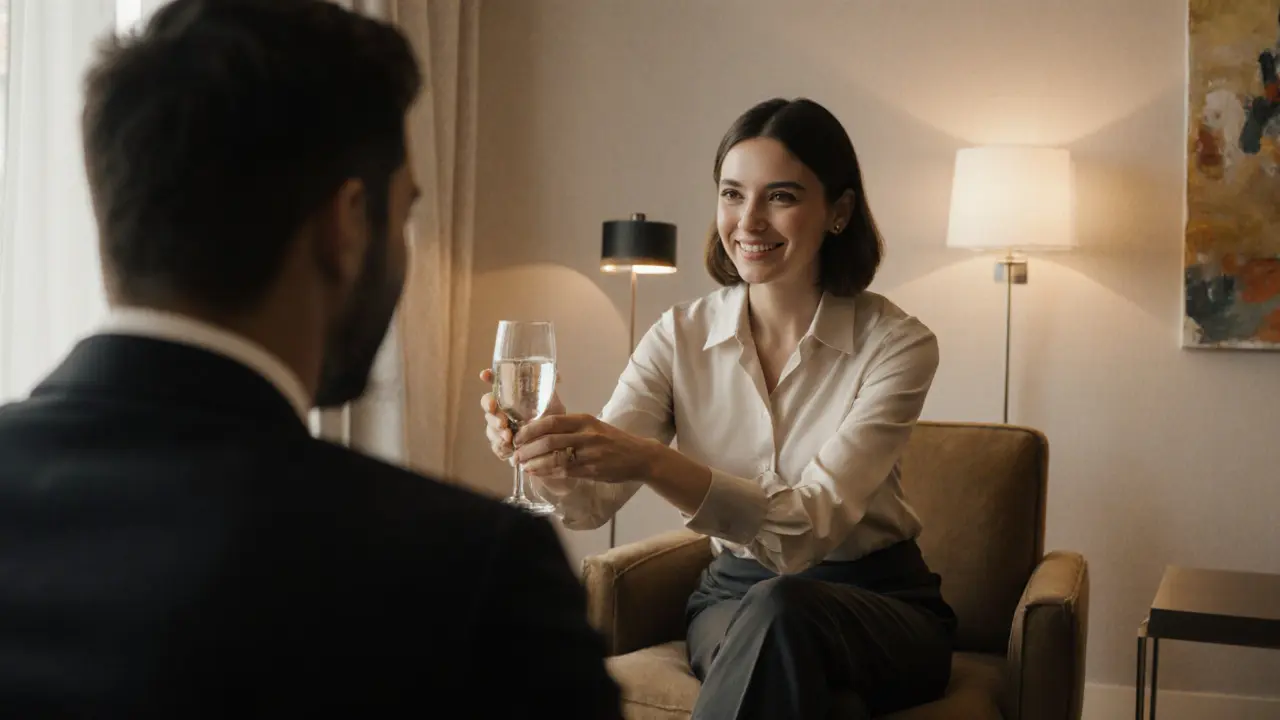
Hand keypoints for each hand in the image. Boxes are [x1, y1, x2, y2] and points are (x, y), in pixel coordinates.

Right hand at [479, 368, 564, 463]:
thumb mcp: (553, 403)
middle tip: (502, 420)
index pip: (497, 383)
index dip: (489, 377)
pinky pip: (496, 446)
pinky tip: (508, 449)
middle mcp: (502, 410)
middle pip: (488, 407)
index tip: (485, 375)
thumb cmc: (550, 419)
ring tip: (508, 437)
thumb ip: (551, 389)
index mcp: (511, 396)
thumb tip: (558, 375)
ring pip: (490, 428)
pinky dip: (501, 448)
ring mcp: (499, 428)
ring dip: (497, 432)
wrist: (554, 445)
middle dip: (492, 413)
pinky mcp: (502, 446)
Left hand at [513, 414, 655, 482]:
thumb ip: (571, 428)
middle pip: (549, 440)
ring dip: (534, 463)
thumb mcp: (593, 426)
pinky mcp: (591, 470)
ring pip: (554, 457)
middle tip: (516, 454)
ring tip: (523, 465)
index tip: (518, 436)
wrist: (638, 456)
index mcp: (585, 420)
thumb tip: (540, 432)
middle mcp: (586, 434)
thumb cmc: (613, 441)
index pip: (552, 421)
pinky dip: (546, 472)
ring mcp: (589, 454)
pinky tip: (536, 473)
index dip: (531, 429)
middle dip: (528, 448)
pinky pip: (563, 471)